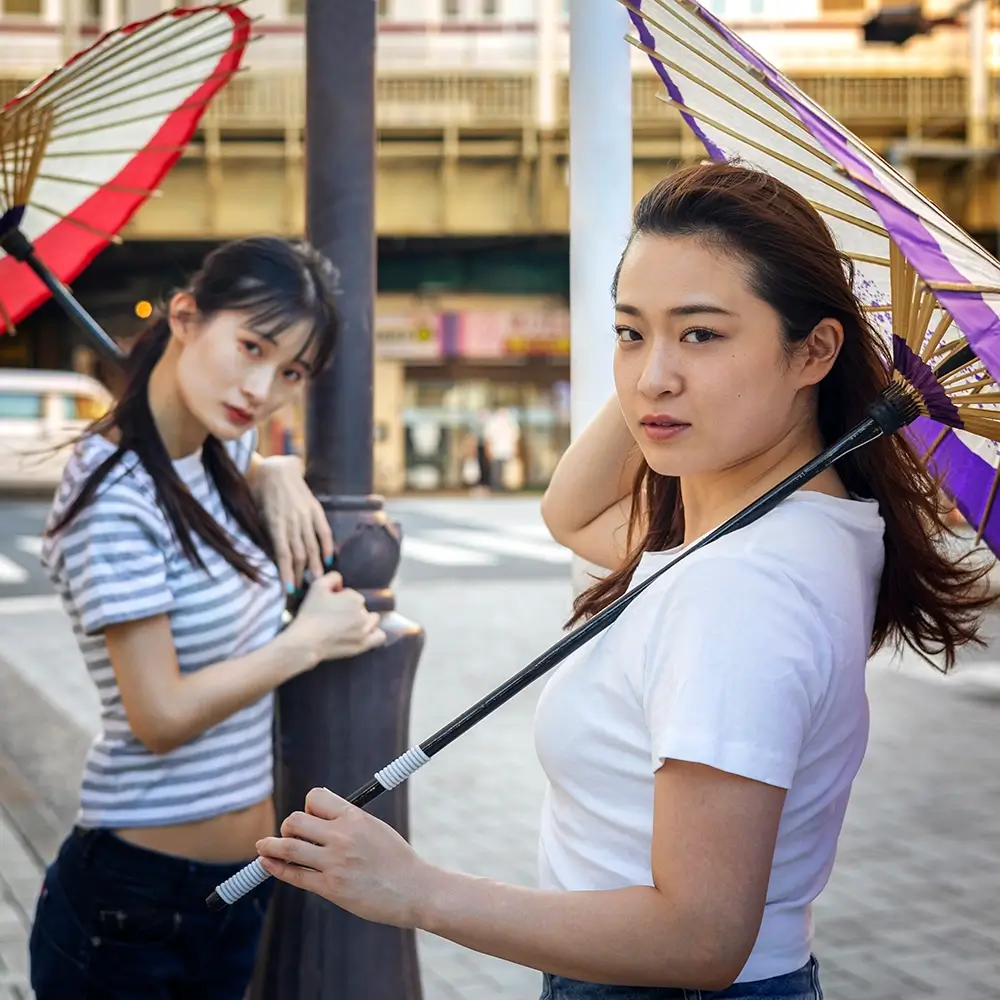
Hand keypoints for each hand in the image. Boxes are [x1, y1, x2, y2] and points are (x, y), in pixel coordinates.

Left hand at [251, 455, 333, 592]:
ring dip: (315, 564)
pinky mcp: (315, 509)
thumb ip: (262, 533)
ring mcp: (306, 515)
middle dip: (300, 574)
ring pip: (312, 545)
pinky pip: (324, 530)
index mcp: (275, 523)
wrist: (276, 469)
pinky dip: (327, 545)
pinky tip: (329, 559)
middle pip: (299, 554)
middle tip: (301, 591)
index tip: (288, 589)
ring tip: (318, 580)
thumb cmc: (260, 492)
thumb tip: (263, 557)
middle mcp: (292, 521)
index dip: (287, 573)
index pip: (283, 554)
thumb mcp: (255, 512)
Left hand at [257, 787, 437, 928]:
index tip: (311, 818)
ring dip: (270, 846)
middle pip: (295, 820)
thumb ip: (348, 822)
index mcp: (355, 817)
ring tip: (262, 846)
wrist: (415, 890)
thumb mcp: (375, 828)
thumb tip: (320, 817)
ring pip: (288, 847)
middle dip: (288, 826)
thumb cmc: (396, 860)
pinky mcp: (331, 888)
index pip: (315, 798)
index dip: (308, 807)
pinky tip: (267, 863)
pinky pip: (294, 875)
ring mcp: (335, 863)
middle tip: (293, 837)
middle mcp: (342, 836)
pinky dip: (276, 868)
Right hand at [285, 572, 386, 668]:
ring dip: (364, 621)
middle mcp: (364, 614)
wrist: (306, 641)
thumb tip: (340, 582)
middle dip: (353, 611)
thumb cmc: (311, 613)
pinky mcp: (363, 645)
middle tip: (337, 618)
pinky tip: (364, 634)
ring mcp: (365, 631)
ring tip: (349, 627)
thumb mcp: (318, 586)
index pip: (353, 596)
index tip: (331, 607)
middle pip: (363, 608)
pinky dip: (374, 634)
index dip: (342, 600)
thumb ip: (333, 577)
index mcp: (355, 598)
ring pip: (372, 621)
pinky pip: (379, 636)